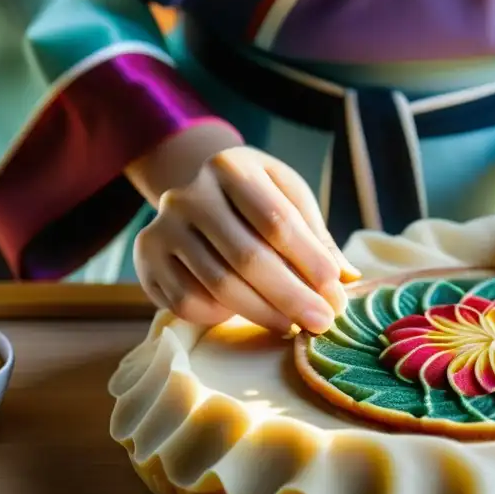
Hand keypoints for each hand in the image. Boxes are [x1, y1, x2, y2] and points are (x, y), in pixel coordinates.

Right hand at [133, 146, 360, 332]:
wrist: (198, 189)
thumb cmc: (257, 197)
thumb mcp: (290, 198)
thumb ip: (317, 236)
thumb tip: (347, 277)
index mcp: (231, 168)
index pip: (275, 220)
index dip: (308, 259)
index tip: (335, 289)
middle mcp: (189, 194)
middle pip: (246, 257)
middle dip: (291, 295)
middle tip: (322, 321)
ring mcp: (163, 226)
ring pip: (218, 285)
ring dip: (264, 313)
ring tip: (294, 325)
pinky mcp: (147, 258)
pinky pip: (187, 301)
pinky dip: (224, 316)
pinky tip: (251, 314)